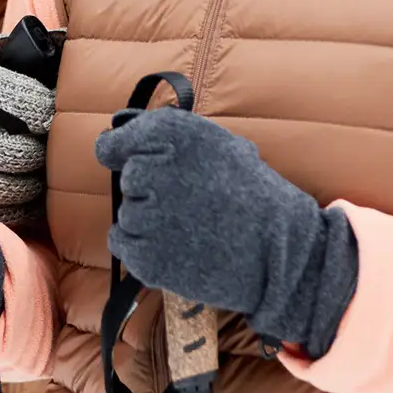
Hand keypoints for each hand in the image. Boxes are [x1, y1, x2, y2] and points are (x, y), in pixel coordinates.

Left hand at [93, 107, 355, 357]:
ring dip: (150, 220)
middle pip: (128, 180)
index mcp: (172, 134)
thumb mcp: (220, 144)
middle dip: (150, 190)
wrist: (279, 250)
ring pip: (128, 214)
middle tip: (188, 202)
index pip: (113, 143)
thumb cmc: (253, 193)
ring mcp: (148, 216)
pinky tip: (176, 246)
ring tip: (192, 227)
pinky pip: (122, 243)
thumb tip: (117, 135)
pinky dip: (142, 246)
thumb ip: (168, 136)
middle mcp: (153, 170)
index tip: (127, 158)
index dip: (121, 152)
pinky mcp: (146, 257)